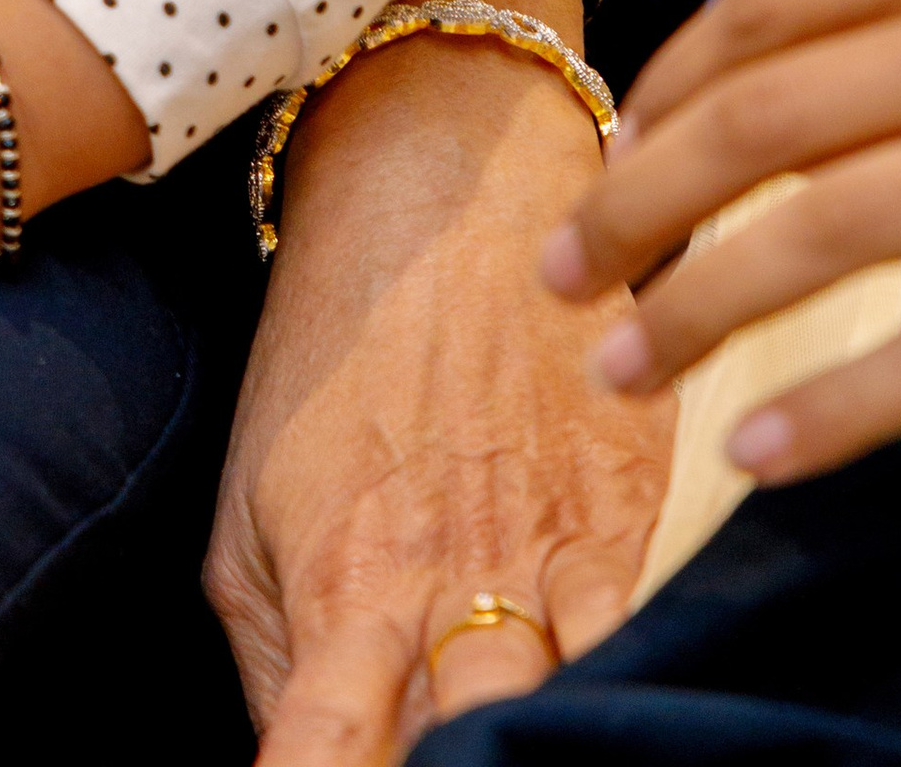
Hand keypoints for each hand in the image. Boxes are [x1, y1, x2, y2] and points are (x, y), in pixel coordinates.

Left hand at [207, 39, 670, 765]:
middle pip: (461, 751)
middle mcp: (447, 585)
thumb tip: (292, 765)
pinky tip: (631, 716)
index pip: (327, 752)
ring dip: (542, 742)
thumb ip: (272, 655)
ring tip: (534, 754)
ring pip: (564, 713)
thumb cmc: (330, 352)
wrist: (441, 191)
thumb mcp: (249, 500)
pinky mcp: (632, 515)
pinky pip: (651, 640)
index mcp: (338, 587)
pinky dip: (641, 688)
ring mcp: (548, 554)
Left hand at [542, 0, 900, 487]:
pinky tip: (755, 448)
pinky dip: (841, 404)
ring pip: (826, 223)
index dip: (671, 79)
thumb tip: (765, 75)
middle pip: (762, 114)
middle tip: (558, 272)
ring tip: (618, 365)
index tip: (607, 145)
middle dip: (637, 199)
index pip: (774, 0)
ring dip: (698, 301)